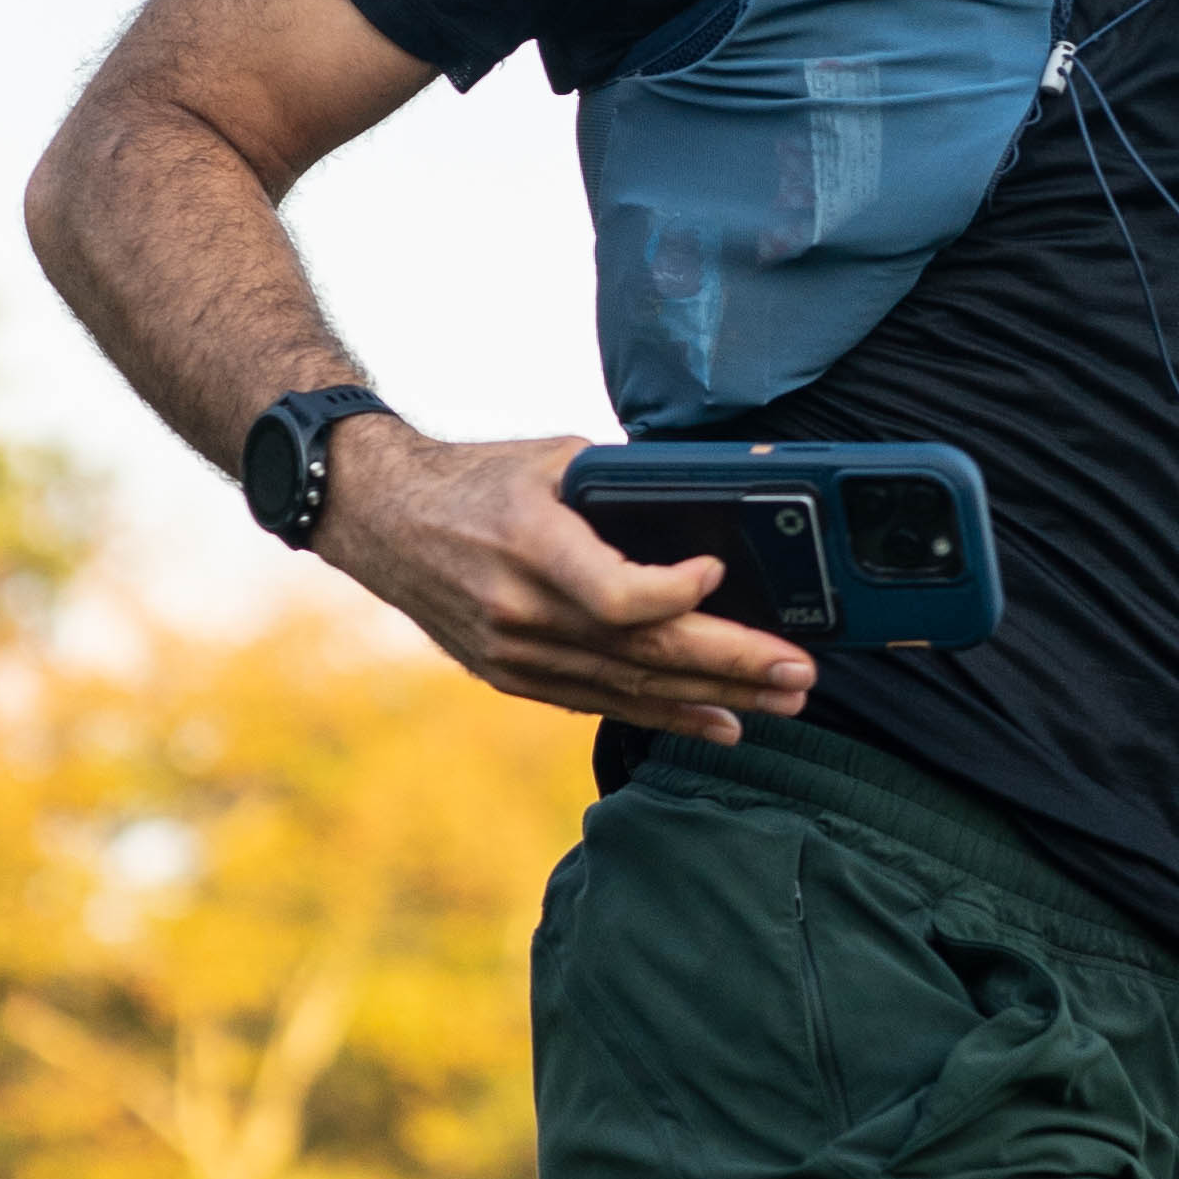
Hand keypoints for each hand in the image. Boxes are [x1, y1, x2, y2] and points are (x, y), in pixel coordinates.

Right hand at [322, 422, 816, 741]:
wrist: (380, 520)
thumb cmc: (477, 478)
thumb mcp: (549, 457)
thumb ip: (622, 488)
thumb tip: (712, 503)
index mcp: (529, 545)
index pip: (615, 595)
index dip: (676, 596)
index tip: (720, 574)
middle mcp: (519, 610)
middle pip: (641, 654)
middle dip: (731, 664)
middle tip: (798, 670)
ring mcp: (513, 653)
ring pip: (628, 689)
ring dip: (712, 698)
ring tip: (782, 701)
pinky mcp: (511, 676)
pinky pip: (599, 703)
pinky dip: (663, 715)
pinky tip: (719, 721)